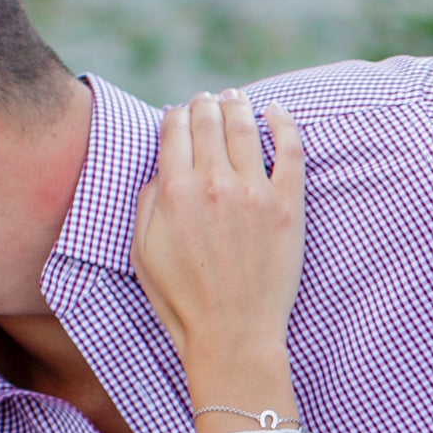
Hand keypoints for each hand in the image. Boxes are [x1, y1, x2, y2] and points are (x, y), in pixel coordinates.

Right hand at [133, 91, 305, 370]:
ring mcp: (253, 192)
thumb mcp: (143, 252)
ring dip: (238, 105)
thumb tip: (161, 169)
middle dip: (205, 103)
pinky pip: (290, 150)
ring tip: (237, 98)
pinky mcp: (287, 206)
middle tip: (209, 99)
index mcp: (174, 191)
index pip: (175, 129)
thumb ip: (147, 203)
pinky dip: (283, 122)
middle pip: (209, 120)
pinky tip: (276, 111)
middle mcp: (213, 183)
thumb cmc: (182, 300)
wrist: (232, 334)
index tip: (181, 113)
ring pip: (245, 127)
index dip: (177, 115)